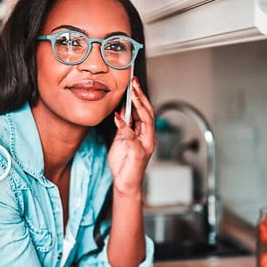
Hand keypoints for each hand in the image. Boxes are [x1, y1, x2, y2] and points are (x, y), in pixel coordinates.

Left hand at [108, 78, 155, 196]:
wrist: (124, 183)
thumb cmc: (124, 163)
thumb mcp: (121, 139)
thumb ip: (124, 126)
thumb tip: (121, 109)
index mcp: (144, 133)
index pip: (145, 110)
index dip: (140, 96)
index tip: (134, 83)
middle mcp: (148, 137)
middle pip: (148, 112)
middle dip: (141, 96)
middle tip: (135, 84)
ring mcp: (145, 145)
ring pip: (146, 121)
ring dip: (139, 106)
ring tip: (132, 95)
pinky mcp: (139, 153)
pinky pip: (132, 137)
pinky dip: (125, 126)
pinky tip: (118, 118)